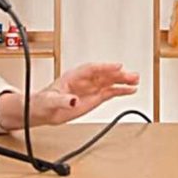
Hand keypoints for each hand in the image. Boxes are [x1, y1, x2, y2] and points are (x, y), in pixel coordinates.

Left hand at [0, 63, 139, 128]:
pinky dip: (120, 90)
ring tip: (135, 81)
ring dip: (122, 81)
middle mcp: (84, 80)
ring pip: (109, 82)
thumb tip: (73, 100)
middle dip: (118, 74)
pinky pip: (109, 92)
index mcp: (73, 76)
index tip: (117, 66)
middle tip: (131, 75)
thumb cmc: (43, 102)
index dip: (105, 67)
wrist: (42, 111)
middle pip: (104, 74)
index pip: (92, 69)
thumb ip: (62, 101)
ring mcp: (90, 88)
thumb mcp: (50, 102)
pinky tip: (130, 90)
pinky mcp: (93, 98)